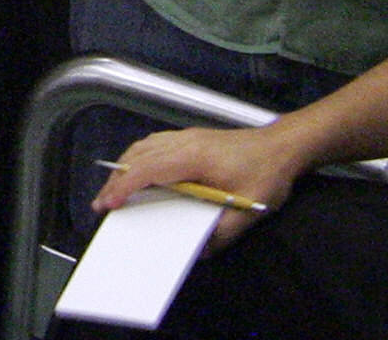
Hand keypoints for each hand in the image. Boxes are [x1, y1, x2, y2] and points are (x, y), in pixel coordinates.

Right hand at [92, 123, 306, 253]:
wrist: (284, 145)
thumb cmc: (268, 173)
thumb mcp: (249, 209)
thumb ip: (222, 232)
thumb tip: (200, 251)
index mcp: (194, 157)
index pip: (148, 170)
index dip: (124, 186)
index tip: (108, 203)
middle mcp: (185, 143)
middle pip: (138, 156)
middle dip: (115, 179)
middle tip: (103, 203)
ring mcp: (187, 138)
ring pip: (143, 147)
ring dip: (125, 167)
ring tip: (115, 189)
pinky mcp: (192, 138)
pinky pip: (154, 143)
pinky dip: (138, 157)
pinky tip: (139, 170)